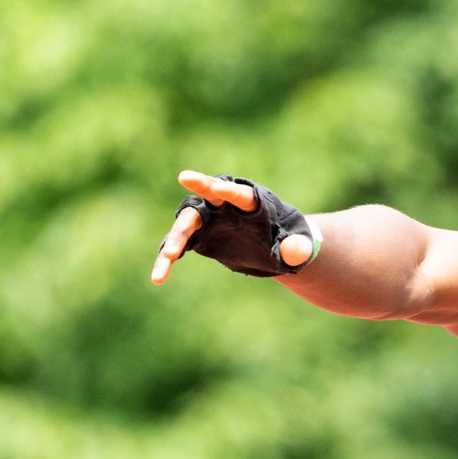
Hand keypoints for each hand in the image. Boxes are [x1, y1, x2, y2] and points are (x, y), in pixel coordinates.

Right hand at [150, 170, 313, 284]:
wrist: (275, 249)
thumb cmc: (289, 240)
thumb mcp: (299, 246)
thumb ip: (298, 247)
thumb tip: (297, 252)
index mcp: (252, 201)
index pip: (238, 193)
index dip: (223, 189)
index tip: (206, 183)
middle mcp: (226, 206)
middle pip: (207, 197)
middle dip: (196, 192)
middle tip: (184, 181)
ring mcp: (210, 220)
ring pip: (186, 225)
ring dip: (175, 241)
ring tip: (166, 261)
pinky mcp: (200, 237)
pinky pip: (180, 247)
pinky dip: (168, 261)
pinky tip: (158, 277)